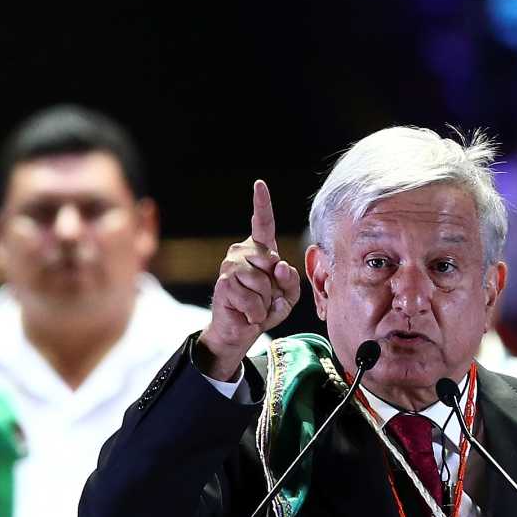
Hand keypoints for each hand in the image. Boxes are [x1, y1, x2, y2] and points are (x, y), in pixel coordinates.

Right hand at [196, 180, 300, 380]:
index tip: (259, 185)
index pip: (262, 224)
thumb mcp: (287, 297)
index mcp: (259, 251)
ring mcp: (230, 266)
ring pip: (264, 284)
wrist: (239, 332)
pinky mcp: (224, 284)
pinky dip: (255, 313)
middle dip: (276, 288)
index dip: (262, 204)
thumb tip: (280, 267)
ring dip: (265, 303)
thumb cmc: (263, 310)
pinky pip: (253, 300)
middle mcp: (241, 252)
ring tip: (254, 307)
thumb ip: (291, 281)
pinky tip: (246, 314)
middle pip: (274, 264)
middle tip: (263, 299)